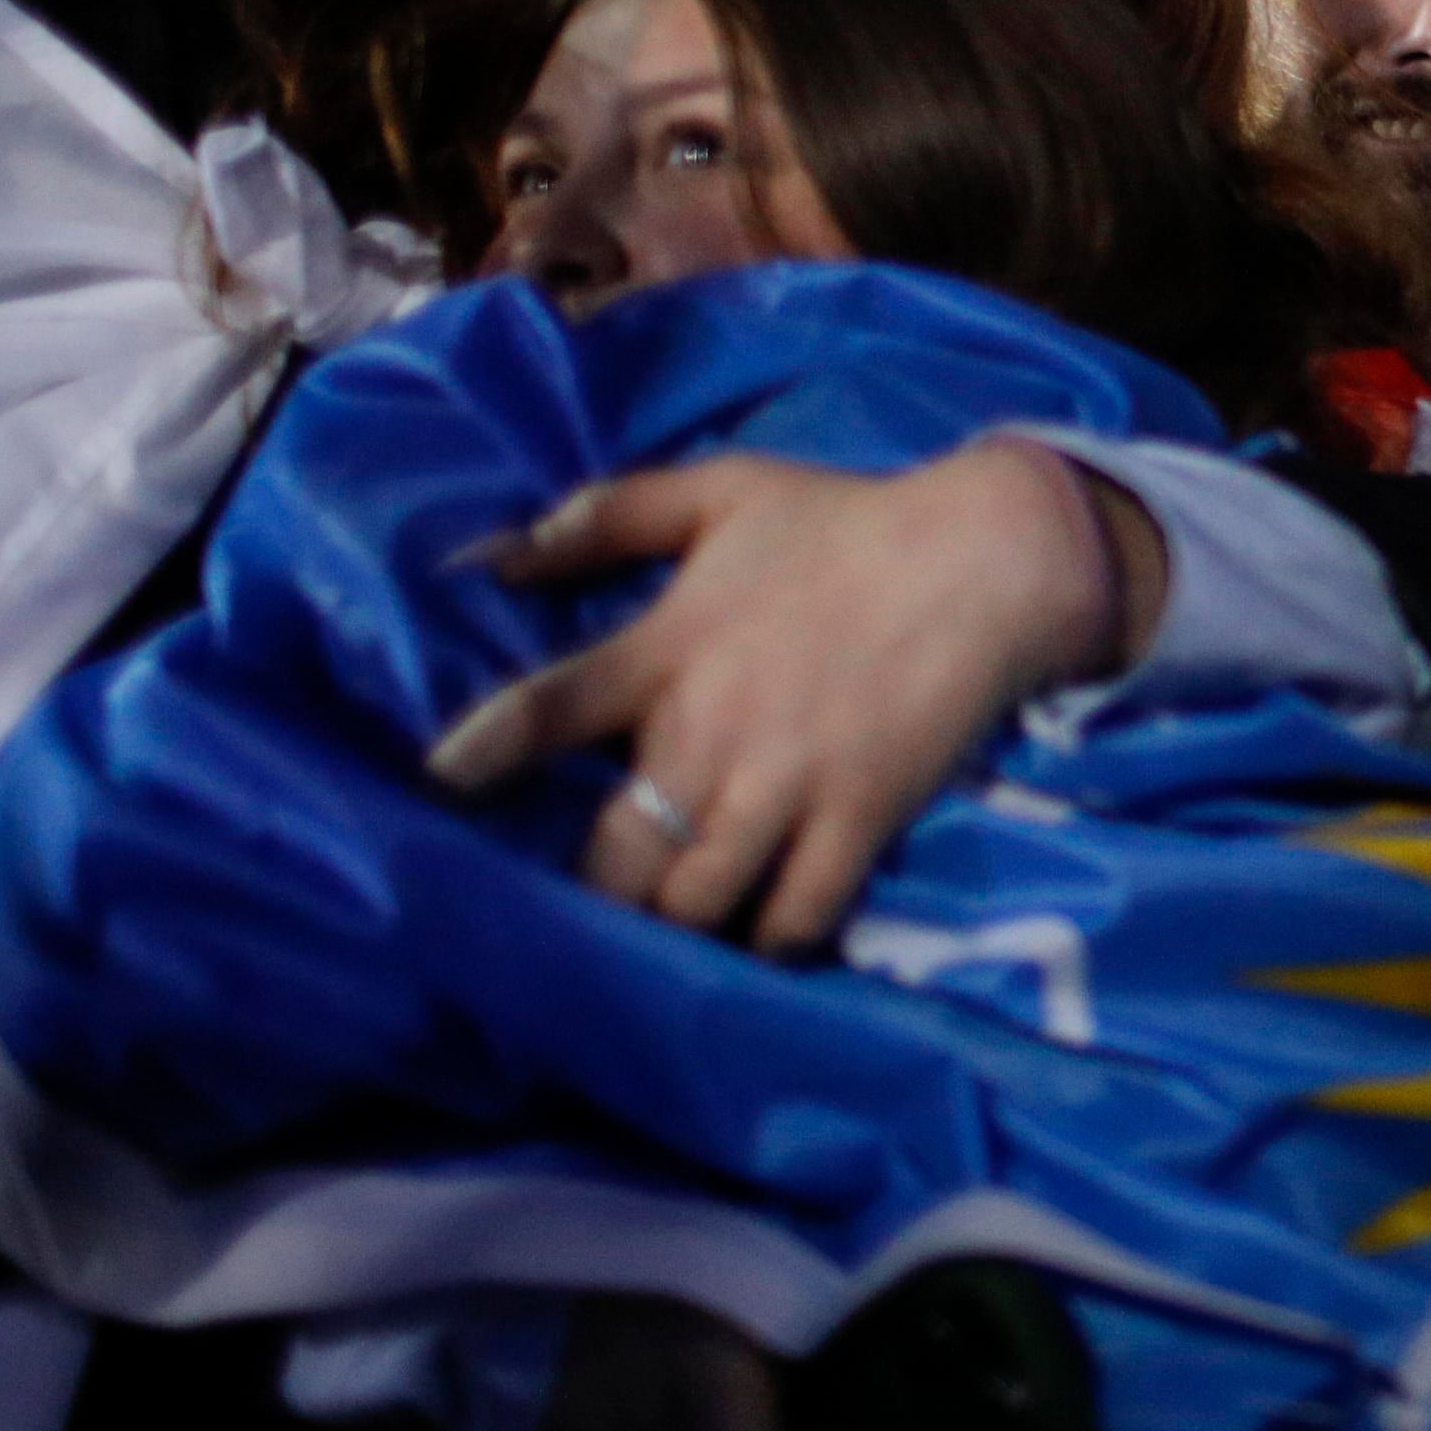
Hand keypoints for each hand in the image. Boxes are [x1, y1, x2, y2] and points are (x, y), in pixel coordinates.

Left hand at [429, 439, 1156, 954]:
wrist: (986, 558)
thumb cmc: (845, 522)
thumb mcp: (723, 490)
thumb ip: (608, 515)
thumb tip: (494, 553)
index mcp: (670, 647)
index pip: (554, 707)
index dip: (490, 749)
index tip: (444, 782)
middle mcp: (715, 729)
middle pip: (618, 854)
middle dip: (594, 893)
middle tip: (588, 906)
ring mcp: (788, 785)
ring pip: (696, 899)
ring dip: (672, 924)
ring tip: (666, 931)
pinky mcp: (858, 821)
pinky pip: (796, 917)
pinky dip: (768, 941)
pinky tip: (757, 937)